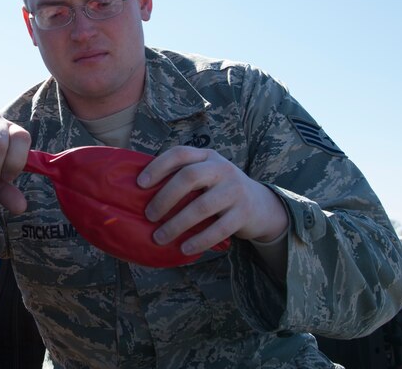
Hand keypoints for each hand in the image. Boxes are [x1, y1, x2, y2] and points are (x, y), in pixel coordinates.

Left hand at [136, 146, 288, 255]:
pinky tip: (184, 248)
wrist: (261, 206)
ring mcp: (235, 190)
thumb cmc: (220, 190)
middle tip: (149, 215)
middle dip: (164, 197)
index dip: (158, 166)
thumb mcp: (206, 175)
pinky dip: (199, 240)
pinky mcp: (244, 213)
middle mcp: (222, 168)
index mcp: (207, 156)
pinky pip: (218, 228)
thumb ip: (182, 177)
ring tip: (160, 237)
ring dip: (177, 224)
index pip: (180, 153)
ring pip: (202, 206)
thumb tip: (141, 192)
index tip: (140, 184)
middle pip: (189, 177)